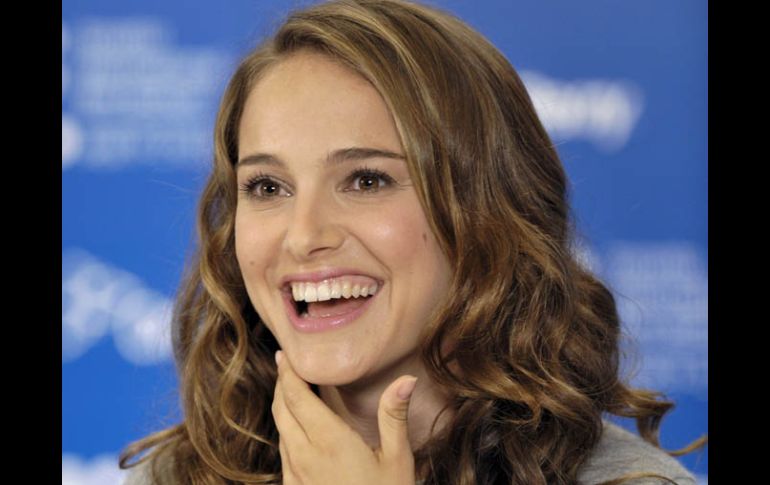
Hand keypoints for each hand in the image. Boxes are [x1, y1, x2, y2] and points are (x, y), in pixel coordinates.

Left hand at [272, 350, 417, 484]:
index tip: (285, 355)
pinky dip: (286, 429)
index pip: (297, 398)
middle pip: (282, 409)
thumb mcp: (397, 460)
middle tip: (287, 364)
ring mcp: (296, 474)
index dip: (288, 374)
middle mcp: (305, 455)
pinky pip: (284, 451)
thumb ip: (394, 416)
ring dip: (283, 405)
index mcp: (329, 441)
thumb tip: (406, 379)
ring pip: (280, 429)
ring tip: (292, 388)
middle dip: (282, 383)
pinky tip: (299, 427)